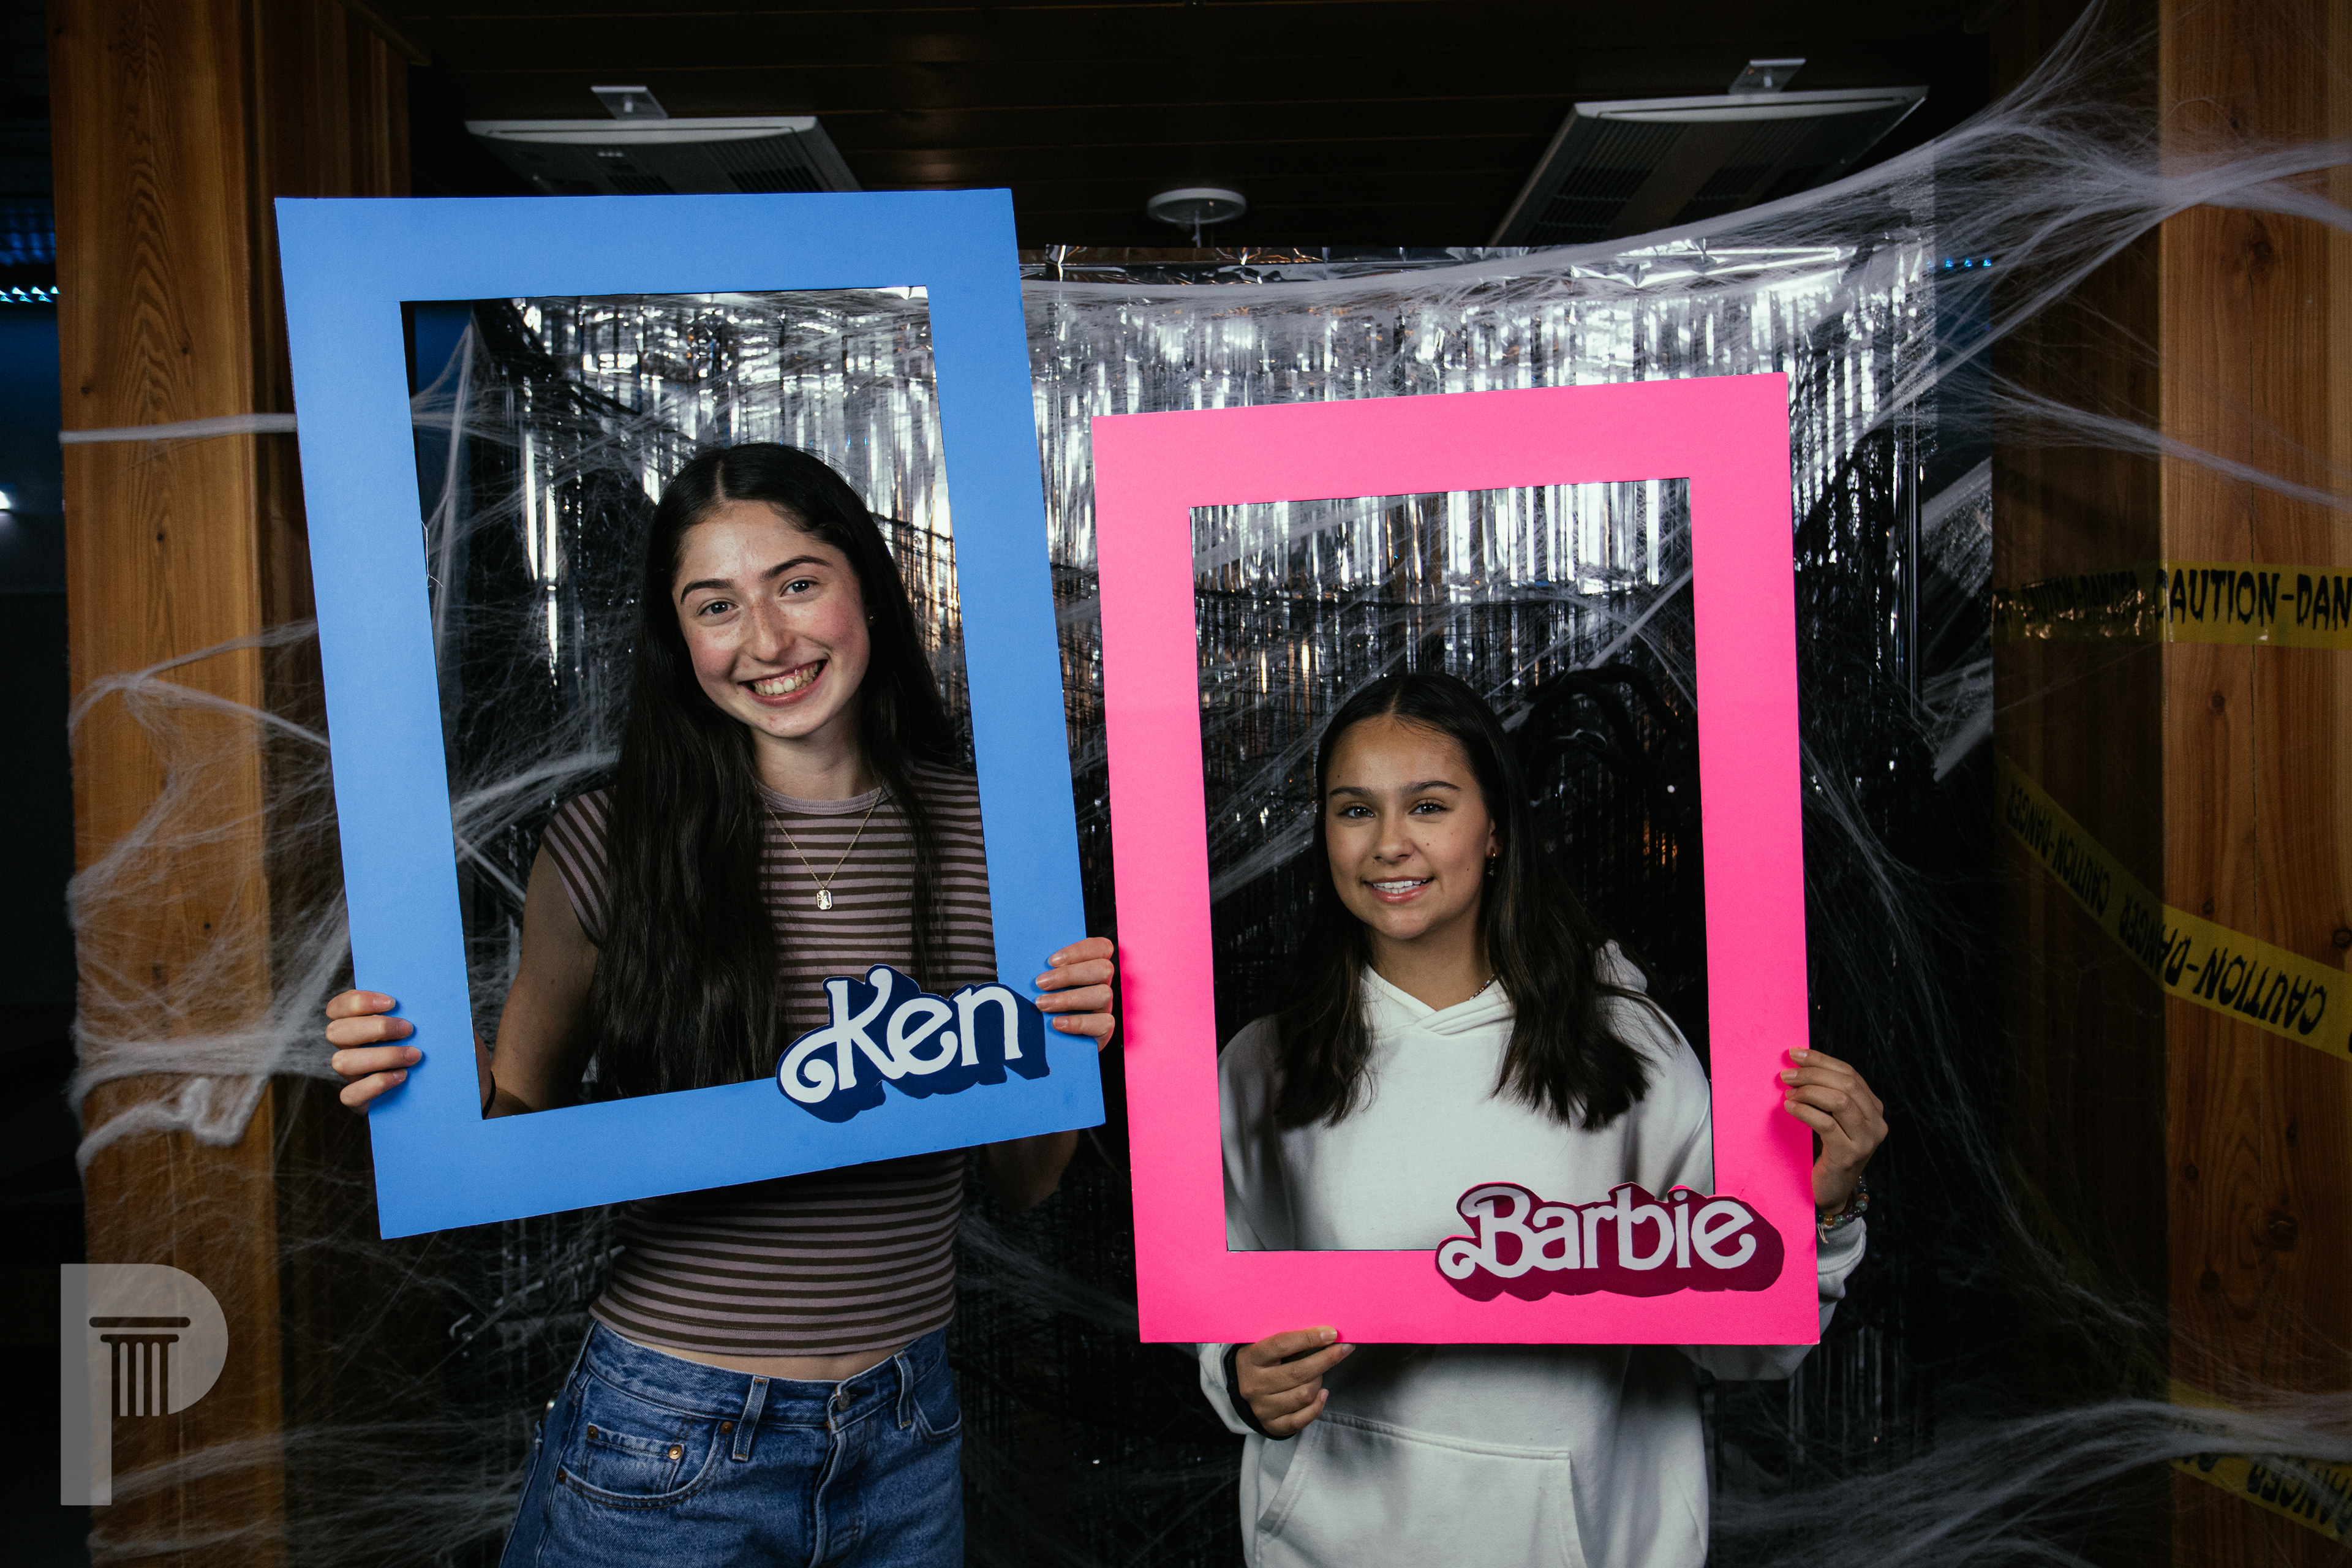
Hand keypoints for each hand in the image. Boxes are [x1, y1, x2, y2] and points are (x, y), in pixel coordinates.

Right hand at [325, 990, 418, 1111]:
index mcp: (353, 1024)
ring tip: (414, 1055)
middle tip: (408, 1028)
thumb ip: (411, 1010)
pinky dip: (376, 1084)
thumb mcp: (416, 1025)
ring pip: (342, 1062)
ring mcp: (349, 1074)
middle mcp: (346, 1048)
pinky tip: (402, 1076)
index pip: (337, 1008)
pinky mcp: (356, 1099)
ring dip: (381, 1056)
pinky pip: (350, 1095)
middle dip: (375, 1027)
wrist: (428, 1086)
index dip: (358, 1002)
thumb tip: (428, 995)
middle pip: (336, 1032)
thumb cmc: (422, 1044)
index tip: (392, 1002)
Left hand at [1034, 936, 1116, 1049]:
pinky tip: (1056, 1023)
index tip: (1051, 961)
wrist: (1047, 1045)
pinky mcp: (1104, 1030)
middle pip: (1104, 968)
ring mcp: (1105, 1008)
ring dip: (1069, 998)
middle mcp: (1102, 985)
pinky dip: (1078, 1022)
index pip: (1102, 948)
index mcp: (1091, 968)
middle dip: (1069, 974)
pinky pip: (1104, 1022)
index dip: (1079, 950)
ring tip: (1042, 1004)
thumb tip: (1025, 958)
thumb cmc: (1043, 1005)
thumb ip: (1043, 970)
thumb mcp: (1043, 984)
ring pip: (1104, 994)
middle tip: (1041, 983)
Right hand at [1236, 1328, 1352, 1437]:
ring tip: (1320, 1373)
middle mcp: (1254, 1384)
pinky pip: (1303, 1418)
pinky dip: (1318, 1405)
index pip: (1282, 1344)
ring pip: (1304, 1395)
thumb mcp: (1267, 1345)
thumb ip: (1292, 1341)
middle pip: (1298, 1372)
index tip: (1332, 1333)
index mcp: (1250, 1358)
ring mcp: (1262, 1407)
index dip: (1309, 1338)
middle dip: (1327, 1359)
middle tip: (1343, 1349)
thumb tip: (1327, 1334)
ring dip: (1319, 1381)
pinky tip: (1323, 1393)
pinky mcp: (1272, 1425)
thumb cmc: (1263, 1361)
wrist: (1243, 1389)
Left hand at [1778, 1047, 1886, 1214]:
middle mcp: (1876, 1123)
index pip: (1850, 1074)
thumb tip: (1798, 1064)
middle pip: (1846, 1084)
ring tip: (1788, 1093)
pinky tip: (1790, 1107)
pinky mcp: (1849, 1155)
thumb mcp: (1832, 1118)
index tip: (1795, 1053)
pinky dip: (1804, 1111)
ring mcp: (1866, 1140)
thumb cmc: (1826, 1150)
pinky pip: (1826, 1123)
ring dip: (1808, 1091)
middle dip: (1813, 1073)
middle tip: (1787, 1074)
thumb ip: (1826, 1094)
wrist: (1831, 1191)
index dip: (1821, 1060)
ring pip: (1839, 1101)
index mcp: (1873, 1108)